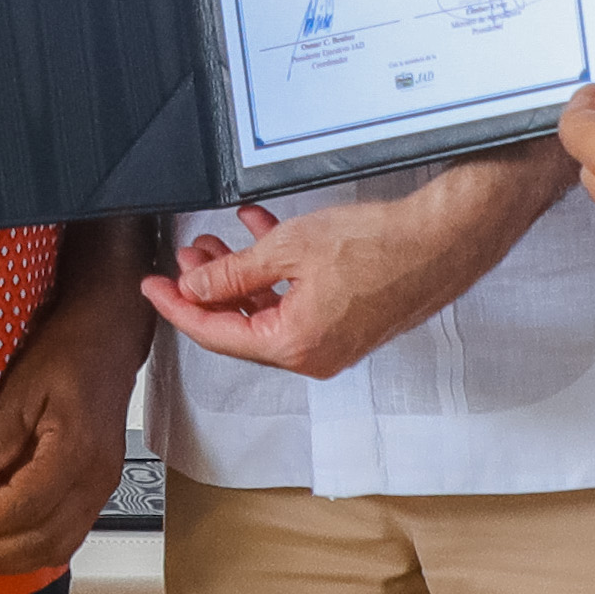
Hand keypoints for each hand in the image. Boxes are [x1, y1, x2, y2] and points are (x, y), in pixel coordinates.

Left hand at [0, 304, 138, 573]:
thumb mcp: (24, 381)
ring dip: (2, 560)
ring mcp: (98, 493)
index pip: (27, 505)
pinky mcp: (93, 498)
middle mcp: (94, 480)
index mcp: (77, 449)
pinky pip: (62, 542)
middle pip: (40, 540)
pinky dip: (25, 554)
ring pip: (53, 550)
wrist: (110, 345)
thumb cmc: (70, 355)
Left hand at [145, 149, 553, 378]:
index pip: (214, 334)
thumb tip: (197, 286)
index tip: (153, 287)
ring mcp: (332, 343)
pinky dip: (276, 276)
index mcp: (293, 345)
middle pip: (239, 327)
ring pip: (267, 312)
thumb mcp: (288, 249)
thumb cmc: (380, 245)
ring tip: (218, 243)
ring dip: (240, 278)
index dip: (177, 307)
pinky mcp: (349, 324)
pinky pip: (296, 305)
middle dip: (208, 289)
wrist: (441, 240)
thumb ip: (234, 272)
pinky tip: (263, 238)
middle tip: (185, 258)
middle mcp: (312, 355)